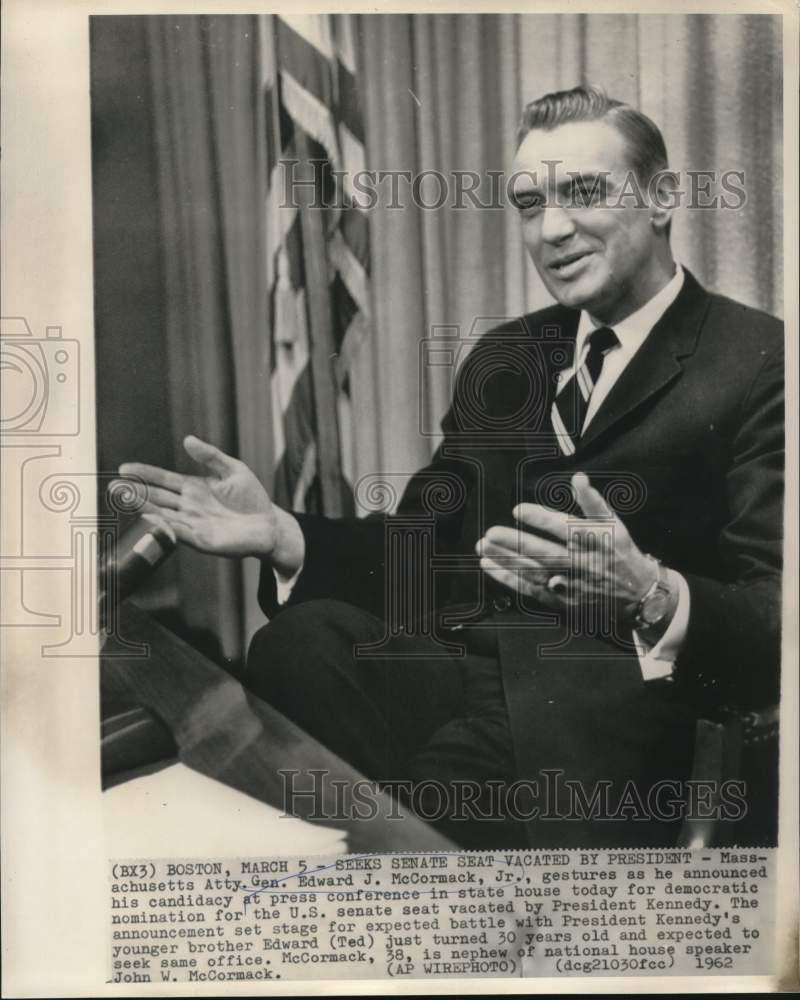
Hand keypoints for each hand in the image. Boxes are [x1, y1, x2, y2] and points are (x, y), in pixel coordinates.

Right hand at [113, 435, 303, 573]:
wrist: (269, 524)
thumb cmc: (251, 498)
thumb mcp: (233, 470)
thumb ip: (211, 456)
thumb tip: (188, 439)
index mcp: (194, 488)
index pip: (163, 479)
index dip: (144, 474)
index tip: (124, 468)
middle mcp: (188, 507)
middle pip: (156, 497)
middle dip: (134, 491)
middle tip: (113, 485)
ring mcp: (193, 524)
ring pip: (162, 514)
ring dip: (143, 507)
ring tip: (124, 498)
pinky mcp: (202, 540)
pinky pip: (180, 532)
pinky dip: (165, 525)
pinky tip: (151, 517)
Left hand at [476, 472, 661, 623]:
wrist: (637, 594)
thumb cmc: (621, 554)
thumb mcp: (613, 524)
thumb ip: (593, 502)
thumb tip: (578, 478)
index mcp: (592, 541)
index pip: (562, 527)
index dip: (539, 518)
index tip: (518, 510)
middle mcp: (579, 563)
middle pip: (543, 552)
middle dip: (515, 543)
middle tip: (491, 533)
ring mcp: (569, 584)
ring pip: (533, 571)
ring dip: (506, 560)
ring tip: (484, 548)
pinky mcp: (561, 600)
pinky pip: (531, 589)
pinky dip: (509, 579)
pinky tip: (491, 567)